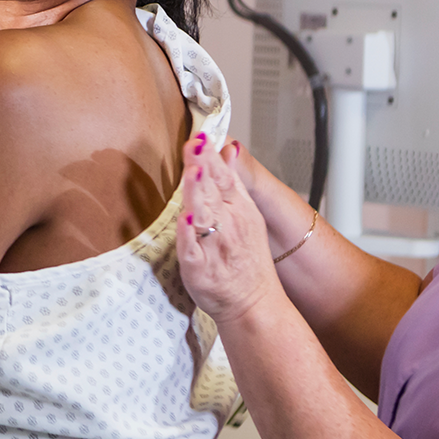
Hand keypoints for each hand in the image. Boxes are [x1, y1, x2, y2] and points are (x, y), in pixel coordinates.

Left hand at [176, 135, 284, 325]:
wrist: (253, 303)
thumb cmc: (246, 260)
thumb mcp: (246, 214)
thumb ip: (233, 181)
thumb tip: (228, 149)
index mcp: (238, 210)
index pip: (223, 177)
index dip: (210, 156)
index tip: (200, 135)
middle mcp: (227, 225)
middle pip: (212, 192)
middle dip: (202, 167)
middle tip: (194, 143)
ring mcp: (213, 247)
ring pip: (203, 216)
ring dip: (198, 195)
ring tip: (193, 173)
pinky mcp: (199, 270)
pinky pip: (192, 250)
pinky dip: (188, 236)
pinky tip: (185, 221)